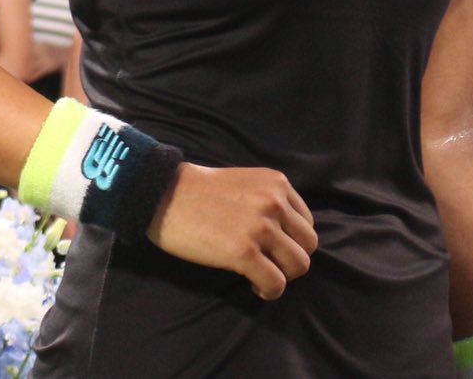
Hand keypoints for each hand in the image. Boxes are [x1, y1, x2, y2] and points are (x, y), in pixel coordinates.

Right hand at [146, 163, 316, 300]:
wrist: (164, 195)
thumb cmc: (199, 191)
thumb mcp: (245, 183)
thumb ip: (268, 200)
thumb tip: (285, 232)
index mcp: (276, 183)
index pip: (306, 222)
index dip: (291, 240)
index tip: (272, 248)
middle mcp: (275, 202)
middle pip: (308, 245)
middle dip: (291, 259)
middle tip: (269, 264)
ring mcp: (261, 227)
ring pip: (298, 265)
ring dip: (283, 276)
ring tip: (262, 276)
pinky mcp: (244, 252)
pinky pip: (276, 283)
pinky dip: (268, 291)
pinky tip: (253, 286)